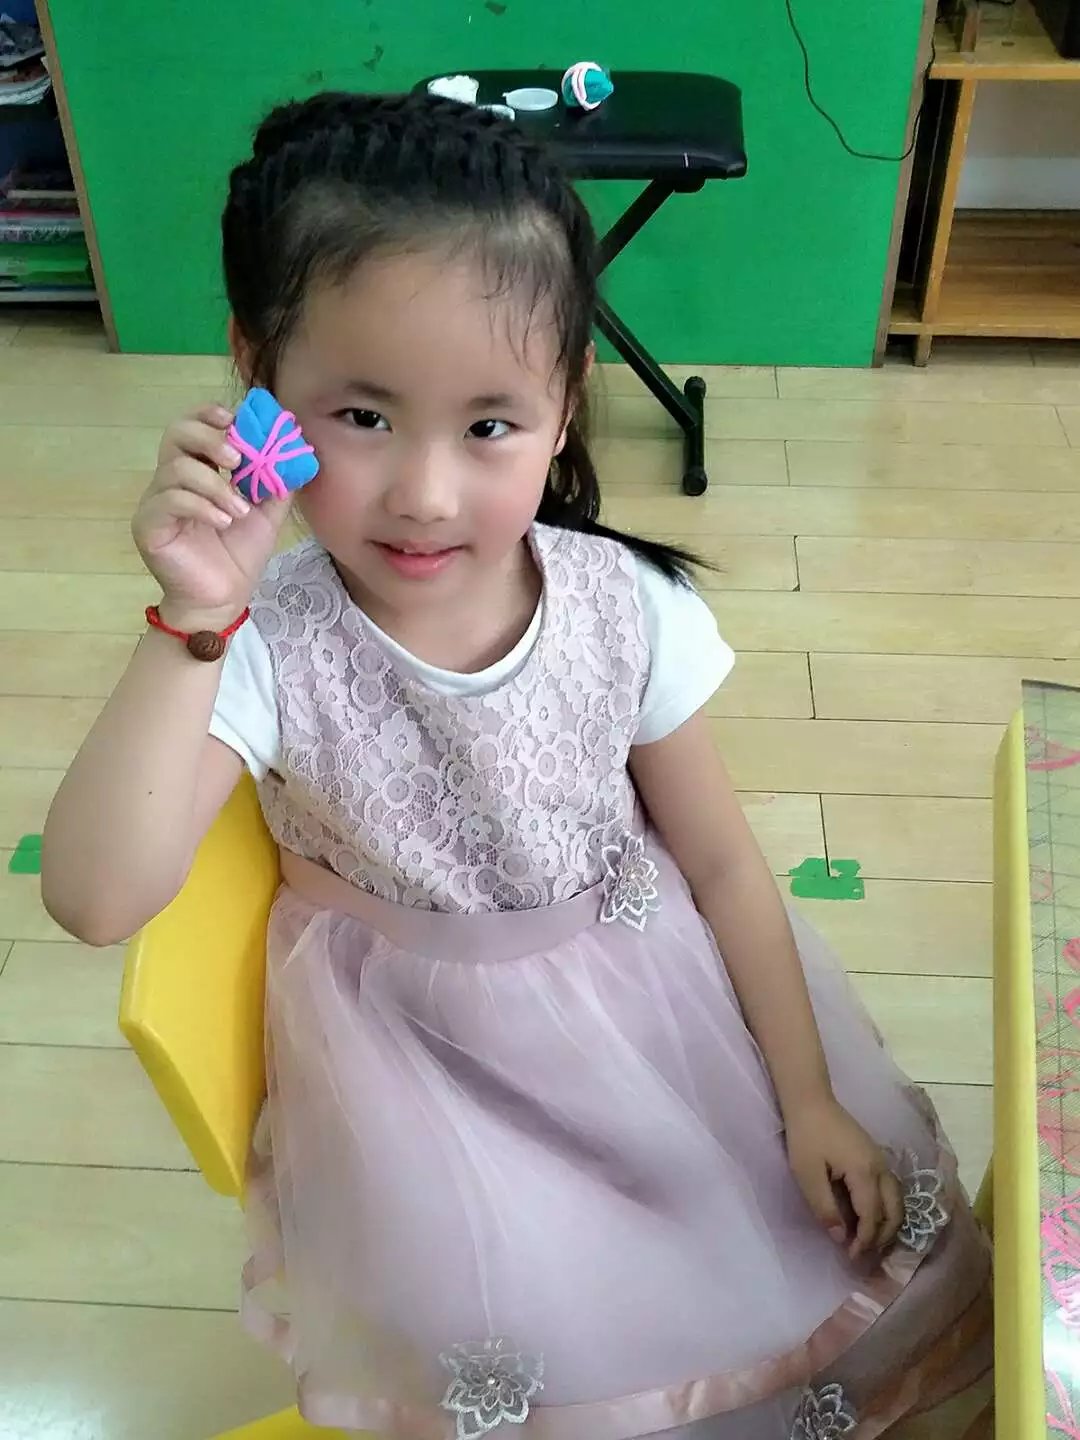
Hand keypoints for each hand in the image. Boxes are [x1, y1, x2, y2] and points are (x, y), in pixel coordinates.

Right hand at [133, 405, 291, 628]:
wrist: (221, 600)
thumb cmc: (237, 557)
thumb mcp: (265, 514)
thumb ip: (276, 483)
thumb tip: (294, 449)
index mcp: (196, 472)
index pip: (191, 427)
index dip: (209, 415)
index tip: (235, 418)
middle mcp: (170, 481)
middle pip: (175, 434)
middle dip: (210, 438)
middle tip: (237, 458)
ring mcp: (156, 502)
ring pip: (177, 469)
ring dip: (216, 485)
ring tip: (239, 510)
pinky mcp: (149, 524)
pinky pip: (170, 500)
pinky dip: (203, 506)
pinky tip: (224, 521)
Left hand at [785, 1096, 903, 1259]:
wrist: (811, 1100)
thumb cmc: (806, 1136)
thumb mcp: (807, 1175)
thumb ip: (825, 1208)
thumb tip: (842, 1238)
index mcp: (865, 1173)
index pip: (873, 1217)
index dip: (865, 1241)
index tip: (852, 1257)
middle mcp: (881, 1168)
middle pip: (895, 1211)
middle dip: (884, 1237)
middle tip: (865, 1254)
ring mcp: (881, 1160)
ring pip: (897, 1201)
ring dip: (889, 1223)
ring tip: (870, 1241)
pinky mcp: (875, 1156)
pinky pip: (890, 1190)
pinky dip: (887, 1209)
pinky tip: (870, 1216)